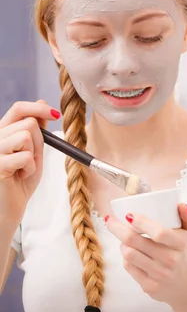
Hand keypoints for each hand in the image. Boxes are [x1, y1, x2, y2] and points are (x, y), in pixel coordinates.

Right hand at [0, 101, 59, 223]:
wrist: (8, 208)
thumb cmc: (19, 182)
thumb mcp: (33, 152)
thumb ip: (37, 131)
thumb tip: (43, 103)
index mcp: (2, 132)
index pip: (18, 108)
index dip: (38, 108)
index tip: (55, 114)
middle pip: (28, 123)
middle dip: (38, 142)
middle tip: (29, 161)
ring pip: (26, 136)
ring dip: (33, 156)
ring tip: (23, 169)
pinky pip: (25, 156)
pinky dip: (29, 168)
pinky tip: (19, 177)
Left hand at [106, 204, 186, 305]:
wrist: (185, 285)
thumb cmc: (184, 253)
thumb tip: (181, 205)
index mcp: (180, 244)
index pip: (159, 233)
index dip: (142, 222)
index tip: (129, 214)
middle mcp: (170, 260)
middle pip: (136, 242)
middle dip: (118, 228)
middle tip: (110, 220)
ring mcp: (159, 274)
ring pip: (129, 254)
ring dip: (122, 244)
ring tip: (123, 238)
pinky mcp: (149, 286)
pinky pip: (129, 267)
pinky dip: (125, 257)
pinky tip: (129, 252)